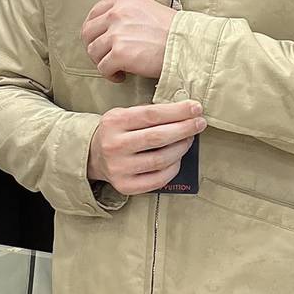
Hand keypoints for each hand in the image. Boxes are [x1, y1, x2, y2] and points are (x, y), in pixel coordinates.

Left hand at [81, 0, 176, 82]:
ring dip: (102, 62)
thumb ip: (129, 14)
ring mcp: (116, 33)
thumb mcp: (149, 9)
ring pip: (93, 51)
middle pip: (88, 32)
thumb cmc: (174, 32)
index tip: (99, 40)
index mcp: (124, 0)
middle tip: (104, 57)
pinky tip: (122, 76)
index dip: (94, 30)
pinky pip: (103, 68)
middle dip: (94, 47)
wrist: (187, 45)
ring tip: (116, 67)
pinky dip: (110, 74)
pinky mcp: (119, 53)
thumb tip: (114, 29)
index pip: (95, 13)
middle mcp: (117, 13)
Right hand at [88, 101, 206, 194]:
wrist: (94, 156)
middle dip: (184, 129)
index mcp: (114, 122)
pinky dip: (174, 167)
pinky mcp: (126, 186)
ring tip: (189, 139)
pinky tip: (179, 157)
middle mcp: (114, 146)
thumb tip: (185, 112)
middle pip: (158, 137)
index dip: (177, 111)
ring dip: (182, 148)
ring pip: (161, 159)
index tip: (196, 108)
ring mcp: (119, 168)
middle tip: (199, 123)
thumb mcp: (124, 114)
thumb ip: (149, 113)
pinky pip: (159, 178)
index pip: (151, 115)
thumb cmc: (117, 132)